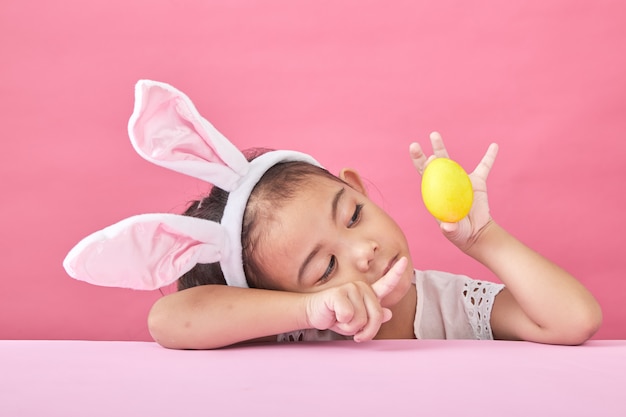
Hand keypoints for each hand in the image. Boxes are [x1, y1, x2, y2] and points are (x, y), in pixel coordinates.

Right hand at [304, 257, 407, 341]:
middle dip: (367, 331)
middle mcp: (361, 287)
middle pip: (377, 316)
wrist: (313, 313)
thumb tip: (389, 313)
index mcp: (367, 293)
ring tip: (340, 319)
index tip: (405, 260)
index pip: (386, 283)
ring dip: (350, 328)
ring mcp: (351, 288)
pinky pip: (348, 317)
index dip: (396, 273)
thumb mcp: (356, 322)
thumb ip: (371, 317)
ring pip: (362, 320)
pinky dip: (340, 323)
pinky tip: (333, 315)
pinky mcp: (339, 293)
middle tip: (355, 334)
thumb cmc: (335, 316)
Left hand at [410, 132, 498, 251]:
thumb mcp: (454, 233)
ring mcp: (460, 181)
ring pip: (449, 161)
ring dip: (440, 147)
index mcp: (435, 194)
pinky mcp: (477, 182)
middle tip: (419, 142)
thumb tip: (447, 227)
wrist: (477, 233)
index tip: (426, 159)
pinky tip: (494, 146)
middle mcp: (444, 183)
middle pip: (433, 165)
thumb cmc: (461, 233)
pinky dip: (489, 157)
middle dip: (425, 153)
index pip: (425, 177)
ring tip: (433, 134)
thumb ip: (451, 229)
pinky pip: (485, 167)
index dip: (422, 166)